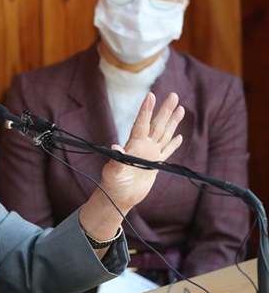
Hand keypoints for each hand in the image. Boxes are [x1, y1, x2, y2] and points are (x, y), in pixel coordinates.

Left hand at [99, 92, 184, 212]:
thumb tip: (115, 147)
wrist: (119, 197)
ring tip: (179, 107)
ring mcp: (150, 154)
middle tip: (173, 95)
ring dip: (172, 122)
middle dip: (165, 110)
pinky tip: (179, 136)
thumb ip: (116, 159)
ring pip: (164, 134)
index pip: (141, 124)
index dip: (146, 110)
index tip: (151, 95)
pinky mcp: (155, 164)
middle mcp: (142, 146)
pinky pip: (166, 151)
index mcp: (133, 145)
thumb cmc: (112, 184)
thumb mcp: (112, 171)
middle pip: (156, 125)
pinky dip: (173, 144)